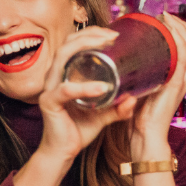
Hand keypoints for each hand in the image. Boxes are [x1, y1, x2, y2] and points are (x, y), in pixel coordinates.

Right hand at [36, 26, 137, 165]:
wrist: (63, 152)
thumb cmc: (79, 129)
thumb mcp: (104, 114)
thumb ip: (119, 107)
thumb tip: (136, 98)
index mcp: (66, 73)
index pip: (74, 43)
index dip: (92, 33)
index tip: (115, 33)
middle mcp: (55, 76)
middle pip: (68, 43)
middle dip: (90, 34)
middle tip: (113, 35)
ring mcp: (50, 88)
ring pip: (62, 57)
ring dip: (85, 47)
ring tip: (106, 46)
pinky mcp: (49, 102)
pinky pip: (65, 91)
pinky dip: (84, 87)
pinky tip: (101, 88)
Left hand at [130, 13, 185, 159]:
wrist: (146, 135)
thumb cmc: (141, 117)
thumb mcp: (142, 90)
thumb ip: (137, 78)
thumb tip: (122, 63)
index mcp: (177, 78)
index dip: (180, 31)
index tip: (165, 19)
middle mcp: (183, 77)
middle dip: (181, 25)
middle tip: (165, 15)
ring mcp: (181, 80)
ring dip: (179, 28)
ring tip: (166, 18)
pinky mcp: (175, 83)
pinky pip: (183, 57)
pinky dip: (178, 41)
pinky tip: (169, 31)